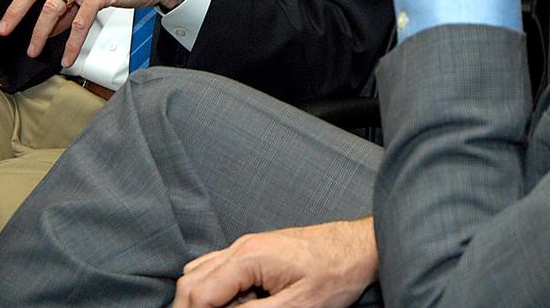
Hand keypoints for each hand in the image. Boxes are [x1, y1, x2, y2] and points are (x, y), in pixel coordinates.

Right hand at [172, 218, 377, 307]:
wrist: (359, 247)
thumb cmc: (335, 274)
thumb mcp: (296, 307)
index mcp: (248, 257)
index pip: (197, 294)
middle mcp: (241, 246)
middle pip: (190, 281)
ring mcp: (246, 246)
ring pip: (200, 273)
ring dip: (203, 300)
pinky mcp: (255, 252)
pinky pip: (218, 268)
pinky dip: (216, 289)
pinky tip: (237, 304)